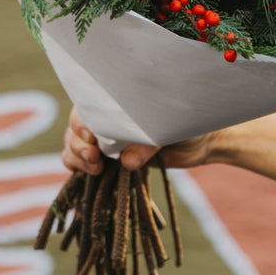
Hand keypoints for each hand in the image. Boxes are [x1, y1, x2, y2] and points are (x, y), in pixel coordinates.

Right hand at [62, 108, 221, 175]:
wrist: (201, 141)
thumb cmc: (186, 122)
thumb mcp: (167, 127)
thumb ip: (147, 143)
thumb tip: (126, 162)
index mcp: (116, 100)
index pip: (86, 107)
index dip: (81, 122)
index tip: (91, 135)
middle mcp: (106, 118)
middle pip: (74, 128)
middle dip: (78, 144)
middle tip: (95, 157)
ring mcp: (105, 140)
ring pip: (73, 146)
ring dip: (76, 158)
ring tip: (95, 168)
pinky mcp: (109, 160)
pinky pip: (82, 163)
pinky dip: (78, 168)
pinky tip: (91, 174)